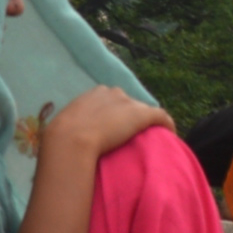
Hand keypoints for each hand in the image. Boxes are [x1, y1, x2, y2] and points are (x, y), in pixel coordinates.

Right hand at [45, 85, 170, 160]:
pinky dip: (167, 125)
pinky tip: (170, 135)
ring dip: (144, 122)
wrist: (70, 140)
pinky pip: (161, 117)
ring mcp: (128, 103)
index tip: (112, 128)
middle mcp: (113, 92)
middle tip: (127, 136)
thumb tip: (70, 135)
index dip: (114, 114)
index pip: (110, 100)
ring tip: (146, 138)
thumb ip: (74, 123)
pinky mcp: (142, 114)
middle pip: (127, 104)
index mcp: (94, 93)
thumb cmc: (61, 137)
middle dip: (128, 117)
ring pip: (142, 111)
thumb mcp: (65, 124)